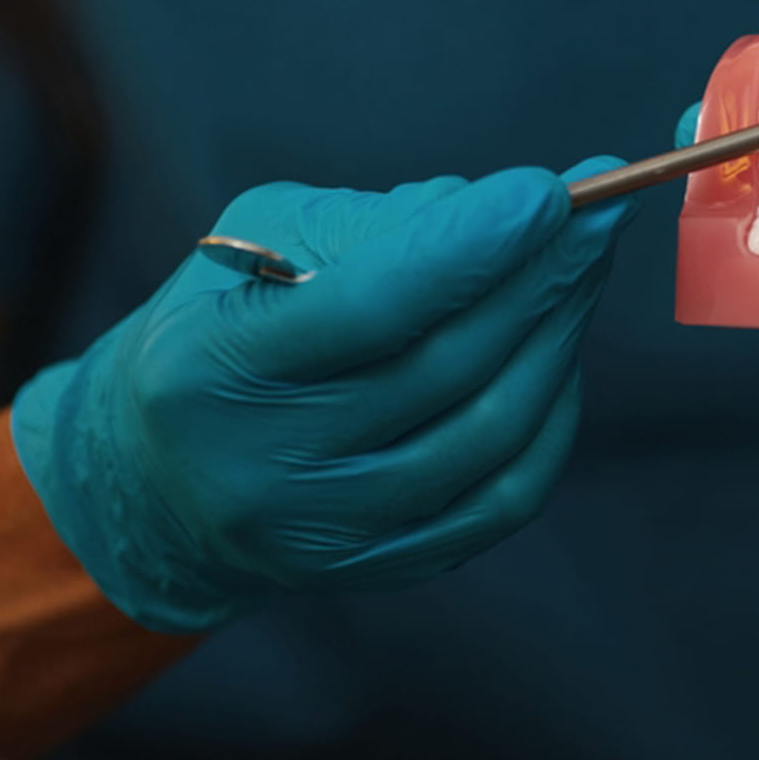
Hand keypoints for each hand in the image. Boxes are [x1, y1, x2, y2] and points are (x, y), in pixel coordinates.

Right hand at [10, 161, 633, 632]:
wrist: (157, 478)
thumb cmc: (223, 325)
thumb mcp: (255, 241)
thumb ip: (369, 223)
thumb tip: (498, 212)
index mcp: (214, 367)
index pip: (369, 307)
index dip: (471, 247)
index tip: (548, 190)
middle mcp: (266, 465)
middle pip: (446, 368)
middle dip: (540, 276)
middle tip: (601, 210)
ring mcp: (329, 530)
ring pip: (490, 433)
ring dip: (558, 337)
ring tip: (584, 266)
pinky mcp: (383, 568)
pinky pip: (504, 496)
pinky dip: (551, 416)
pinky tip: (559, 353)